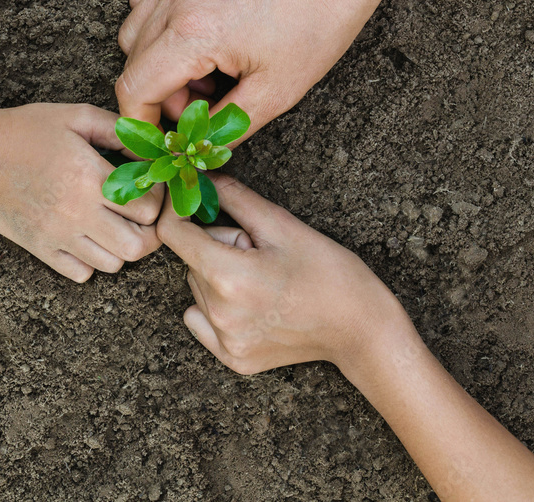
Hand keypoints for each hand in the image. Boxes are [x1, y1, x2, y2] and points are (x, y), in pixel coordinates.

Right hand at [0, 104, 162, 281]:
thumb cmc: (25, 130)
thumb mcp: (75, 116)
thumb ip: (117, 130)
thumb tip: (150, 149)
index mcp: (90, 177)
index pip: (147, 209)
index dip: (156, 199)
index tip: (150, 189)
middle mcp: (77, 212)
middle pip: (137, 246)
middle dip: (148, 232)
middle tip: (141, 216)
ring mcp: (58, 235)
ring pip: (112, 264)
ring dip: (121, 247)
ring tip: (114, 226)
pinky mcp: (40, 249)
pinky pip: (81, 274)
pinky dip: (91, 262)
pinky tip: (87, 238)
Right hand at [116, 0, 380, 143]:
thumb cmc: (314, 25)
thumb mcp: (274, 93)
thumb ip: (224, 126)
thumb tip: (198, 145)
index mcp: (193, 34)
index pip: (134, 88)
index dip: (140, 122)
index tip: (160, 136)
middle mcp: (176, 1)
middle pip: (132, 64)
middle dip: (158, 96)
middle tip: (204, 104)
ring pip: (133, 32)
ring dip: (157, 63)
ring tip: (205, 72)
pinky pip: (147, 1)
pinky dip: (159, 30)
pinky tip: (196, 42)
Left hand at [156, 173, 409, 374]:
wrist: (361, 328)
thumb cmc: (329, 272)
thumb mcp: (281, 224)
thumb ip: (233, 197)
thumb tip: (200, 175)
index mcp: (229, 276)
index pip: (172, 233)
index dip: (181, 211)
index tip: (196, 202)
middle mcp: (219, 313)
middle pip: (191, 261)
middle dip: (216, 247)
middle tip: (258, 252)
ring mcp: (225, 341)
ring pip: (198, 288)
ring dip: (218, 276)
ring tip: (263, 280)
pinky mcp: (232, 358)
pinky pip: (201, 319)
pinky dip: (217, 308)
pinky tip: (254, 305)